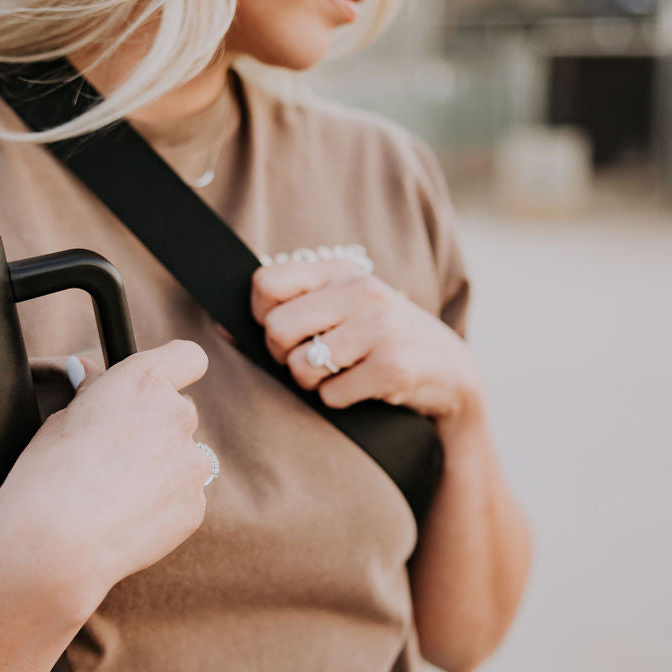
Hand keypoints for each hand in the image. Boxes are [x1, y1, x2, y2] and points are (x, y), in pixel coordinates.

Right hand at [0, 340, 212, 622]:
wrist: (57, 543)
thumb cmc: (48, 475)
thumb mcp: (61, 418)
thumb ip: (93, 393)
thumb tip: (91, 372)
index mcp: (143, 382)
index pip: (187, 357)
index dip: (176, 369)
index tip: (163, 384)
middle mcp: (176, 415)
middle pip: (180, 412)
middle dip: (157, 428)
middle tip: (117, 454)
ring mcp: (191, 462)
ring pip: (185, 457)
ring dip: (164, 468)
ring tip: (118, 493)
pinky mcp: (195, 504)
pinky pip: (183, 497)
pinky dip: (163, 505)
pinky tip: (127, 518)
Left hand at [251, 259, 481, 428]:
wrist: (451, 370)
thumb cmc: (381, 338)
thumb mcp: (342, 309)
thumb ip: (288, 310)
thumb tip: (220, 328)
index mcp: (341, 271)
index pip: (266, 282)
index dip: (260, 314)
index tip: (282, 329)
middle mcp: (360, 292)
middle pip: (276, 329)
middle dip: (282, 355)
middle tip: (306, 359)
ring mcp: (379, 328)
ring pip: (301, 366)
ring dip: (310, 382)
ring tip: (336, 373)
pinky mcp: (392, 366)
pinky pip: (331, 394)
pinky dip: (338, 400)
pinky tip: (361, 387)